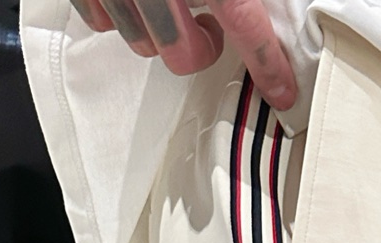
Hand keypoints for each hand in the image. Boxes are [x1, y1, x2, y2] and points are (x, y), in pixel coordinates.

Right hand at [69, 0, 295, 109]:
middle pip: (182, 54)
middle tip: (204, 28)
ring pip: (139, 40)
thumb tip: (252, 8)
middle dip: (196, 48)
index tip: (283, 95)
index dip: (267, 64)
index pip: (244, 24)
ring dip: (155, 30)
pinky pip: (98, 18)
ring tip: (163, 2)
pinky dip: (114, 12)